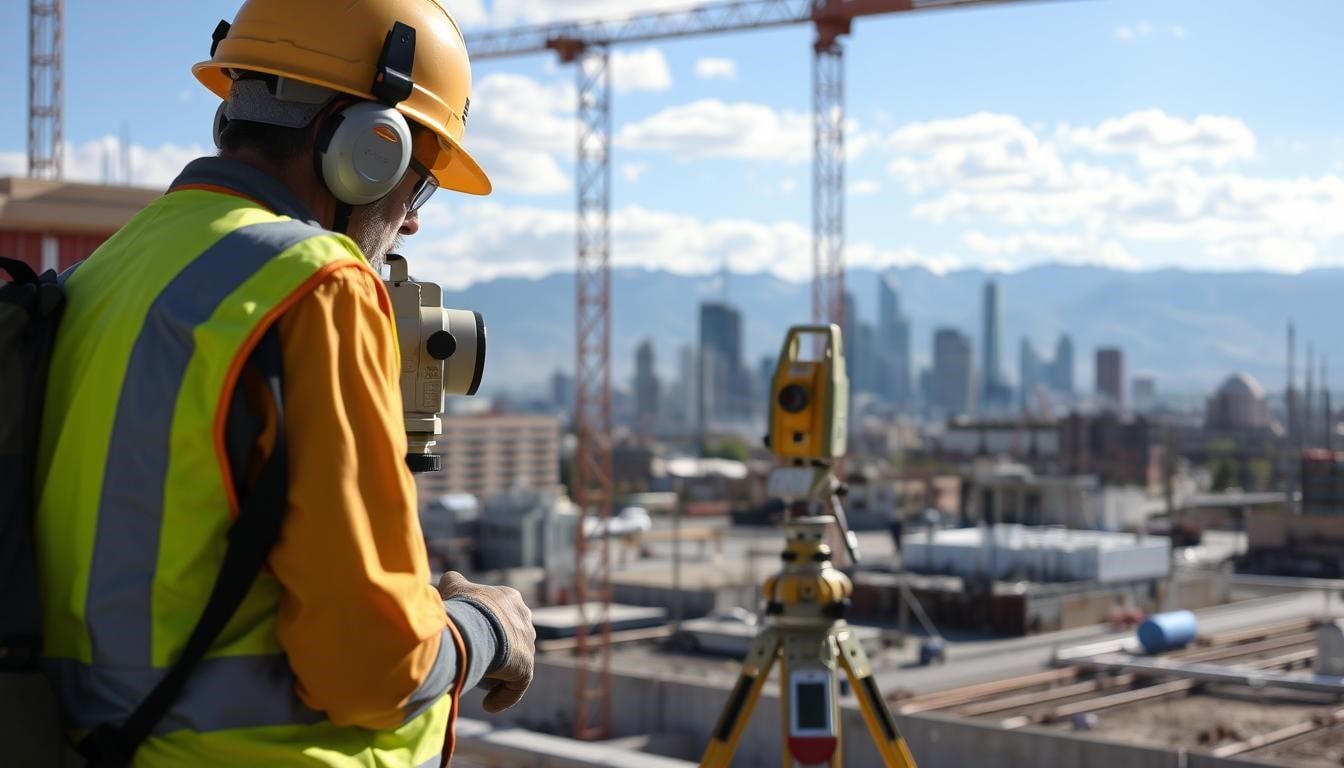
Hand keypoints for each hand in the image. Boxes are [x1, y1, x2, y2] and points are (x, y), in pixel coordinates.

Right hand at [437, 571, 535, 711]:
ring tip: (477, 678)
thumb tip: (446, 581)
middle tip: (472, 659)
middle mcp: (524, 619)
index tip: (468, 636)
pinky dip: (502, 695)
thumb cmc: (463, 607)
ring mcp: (527, 644)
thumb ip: (452, 582)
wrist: (475, 628)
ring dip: (497, 671)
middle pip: (508, 637)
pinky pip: (516, 686)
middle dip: (493, 648)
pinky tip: (488, 704)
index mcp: (510, 598)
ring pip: (513, 662)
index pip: (499, 612)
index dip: (482, 624)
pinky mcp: (526, 667)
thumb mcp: (453, 587)